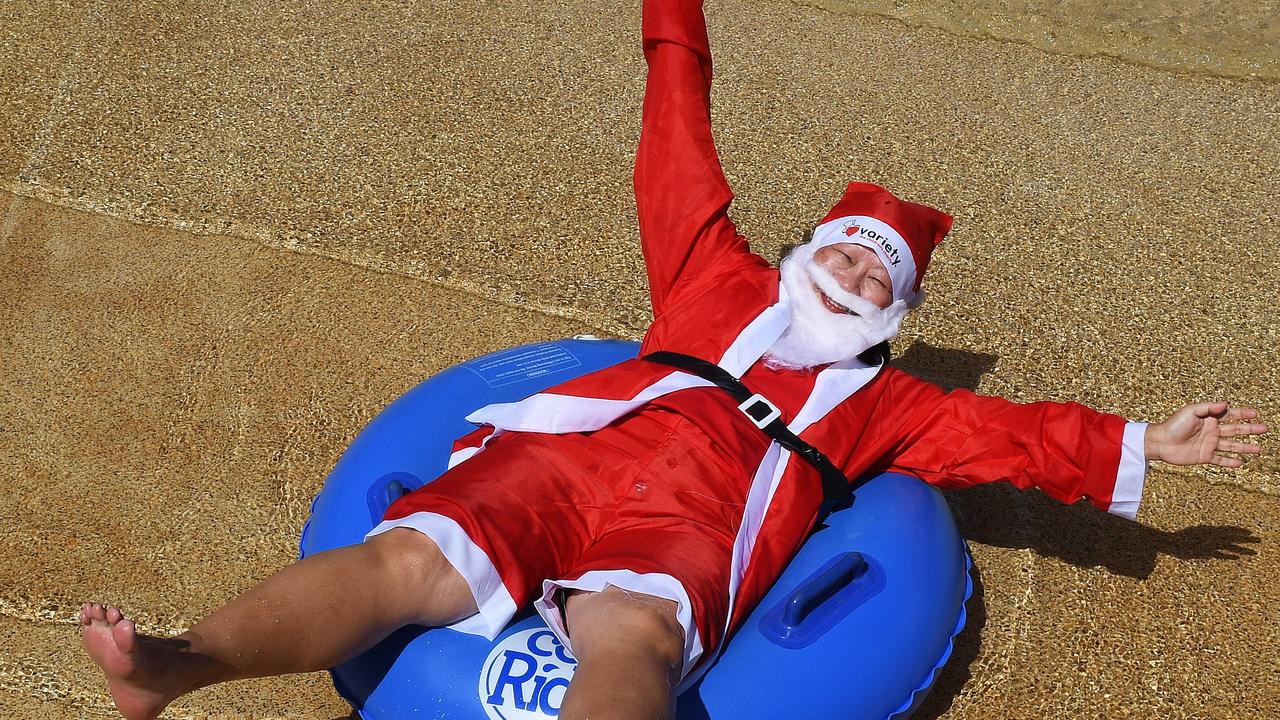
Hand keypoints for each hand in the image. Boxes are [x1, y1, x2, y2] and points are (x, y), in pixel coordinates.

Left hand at [1145, 402, 1268, 467]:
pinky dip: (1230, 462)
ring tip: (1259, 449)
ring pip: (1231, 446)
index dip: (1243, 414)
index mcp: (1209, 419)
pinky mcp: (1204, 456)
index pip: (1230, 415)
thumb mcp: (1190, 411)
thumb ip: (1208, 407)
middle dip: (1250, 429)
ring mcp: (1209, 444)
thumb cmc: (1173, 424)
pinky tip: (1241, 463)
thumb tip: (1226, 403)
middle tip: (1265, 428)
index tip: (1255, 413)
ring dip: (1245, 447)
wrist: (1160, 442)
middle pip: (1235, 430)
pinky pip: (1220, 460)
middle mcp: (1211, 431)